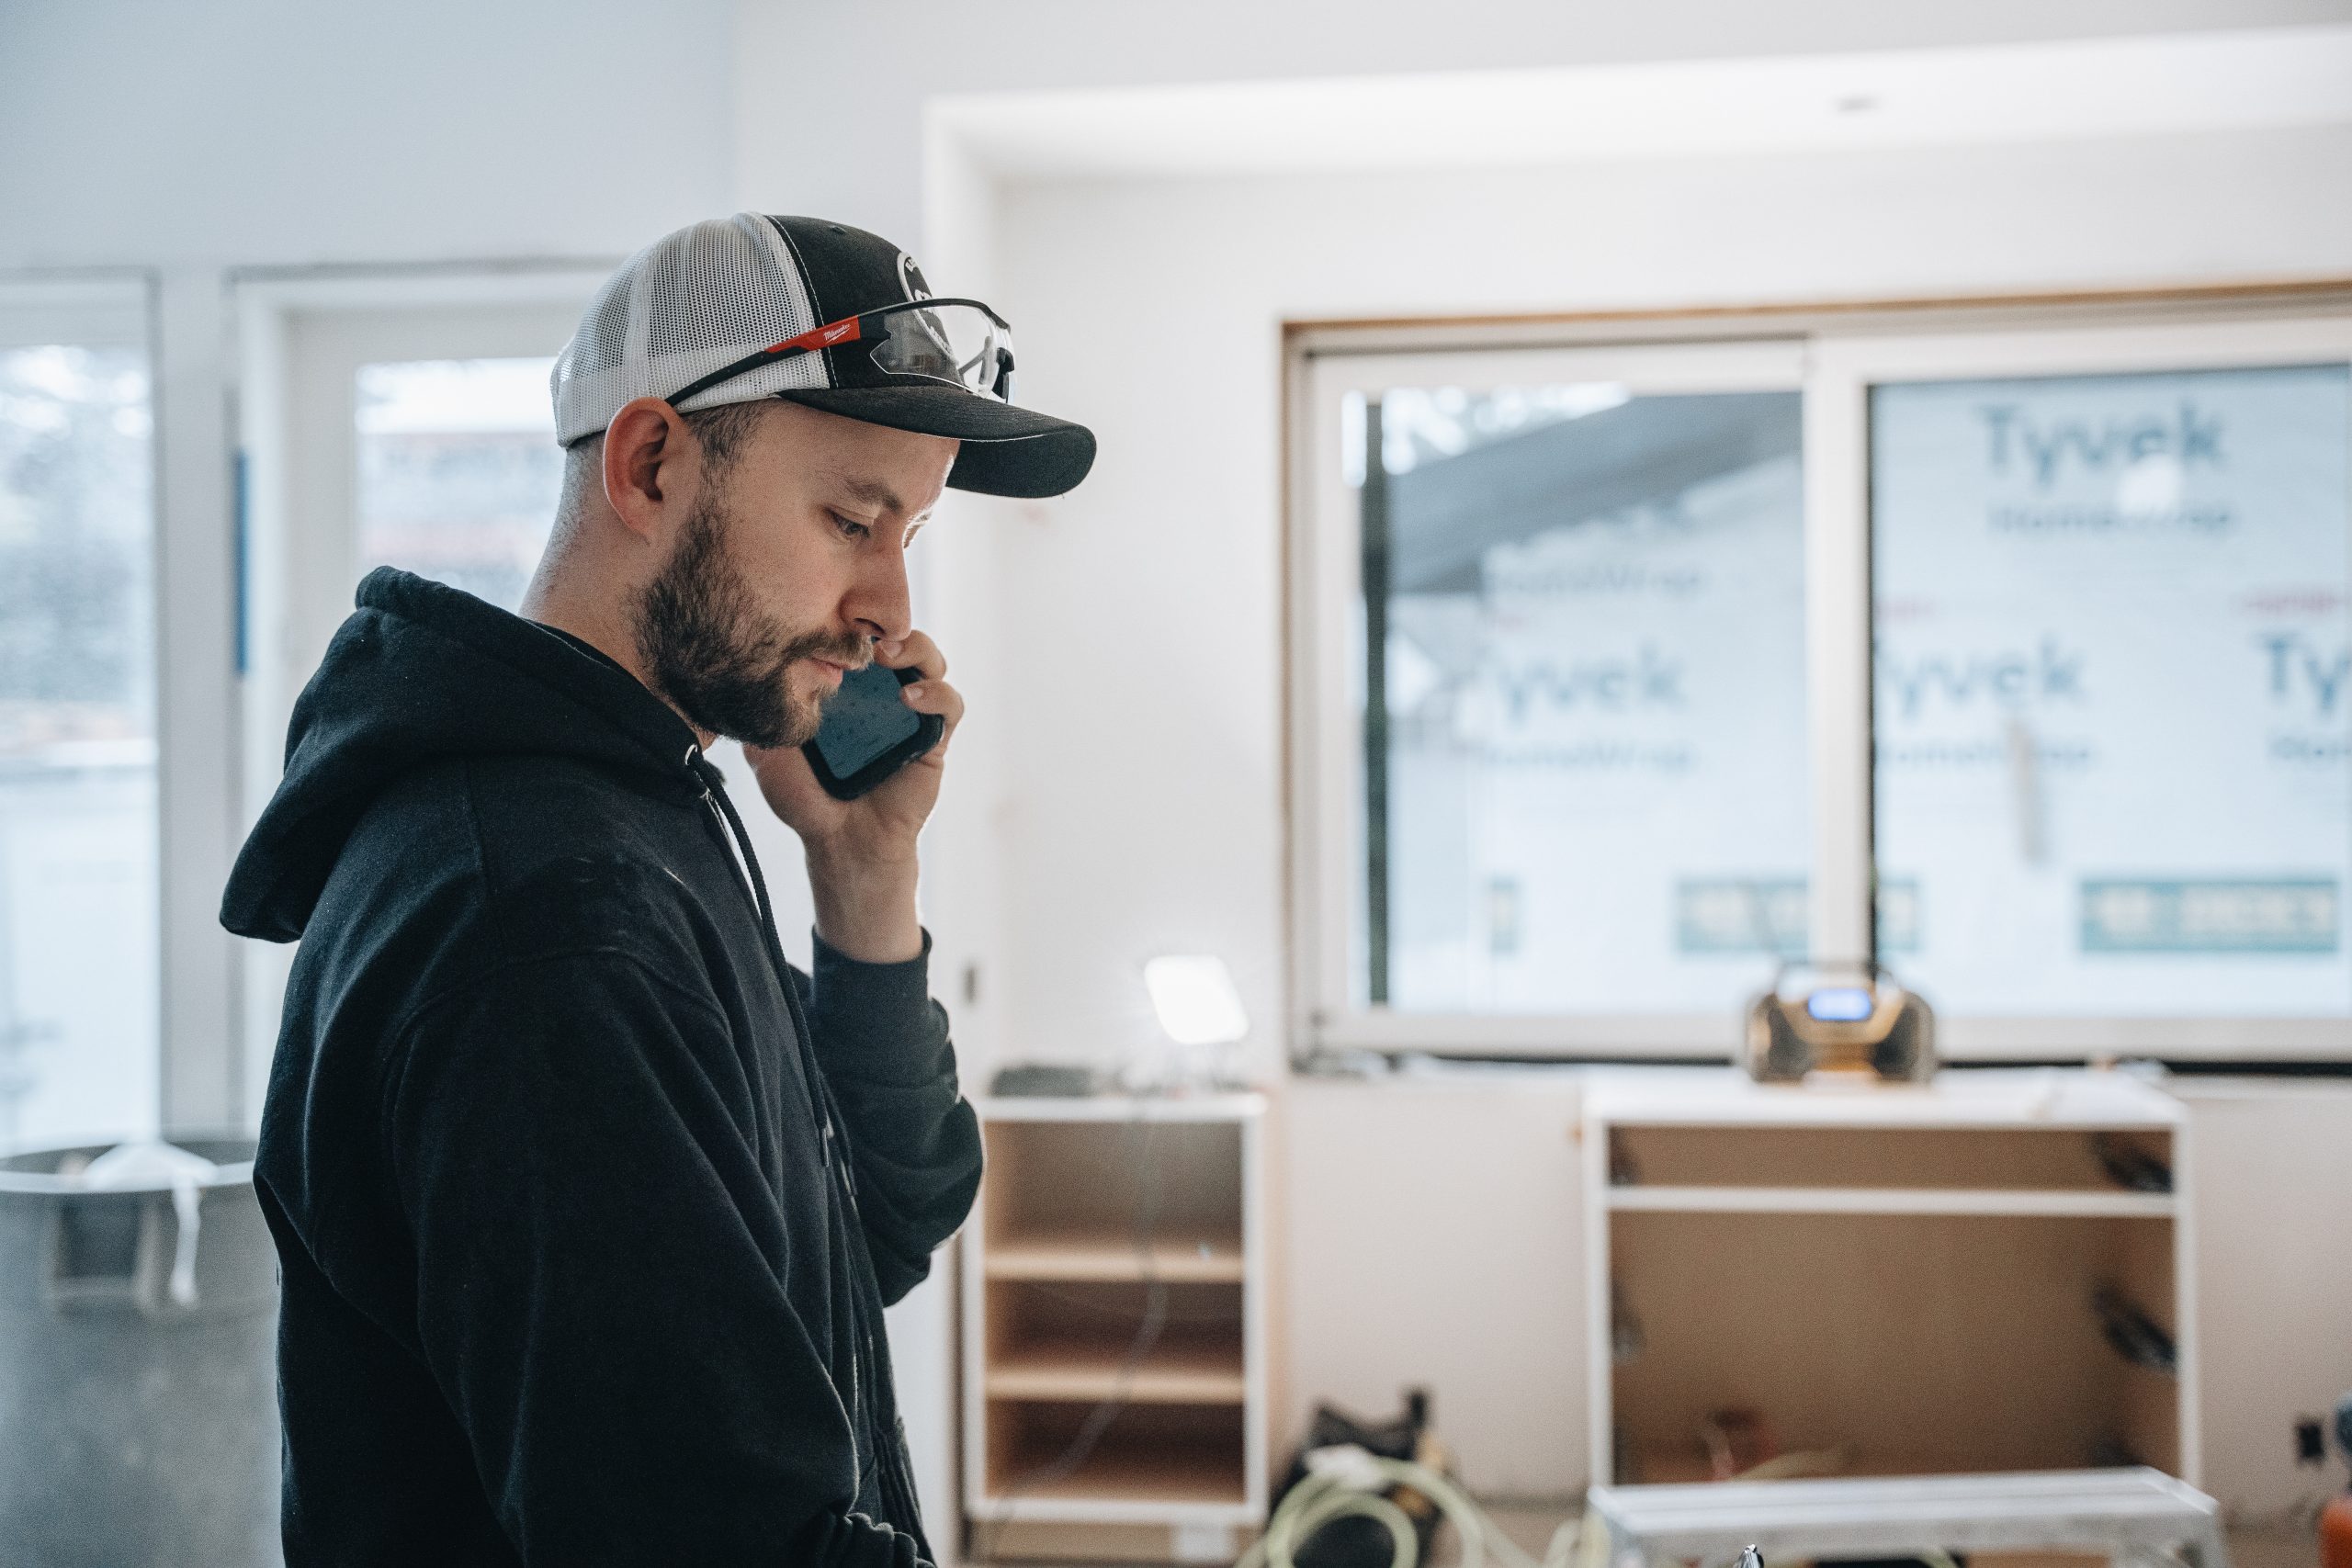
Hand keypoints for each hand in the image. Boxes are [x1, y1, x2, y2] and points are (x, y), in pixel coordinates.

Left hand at [743, 631, 962, 962]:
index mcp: (844, 689)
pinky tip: (911, 699)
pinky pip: (951, 705)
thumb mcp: (769, 753)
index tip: (830, 618)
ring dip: (916, 649)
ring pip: (929, 659)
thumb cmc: (806, 800)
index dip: (848, 621)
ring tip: (889, 657)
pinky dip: (937, 693)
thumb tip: (743, 677)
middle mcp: (880, 694)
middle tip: (865, 634)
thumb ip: (761, 717)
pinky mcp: (934, 737)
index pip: (854, 638)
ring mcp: (910, 712)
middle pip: (896, 637)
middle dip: (885, 625)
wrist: (840, 843)